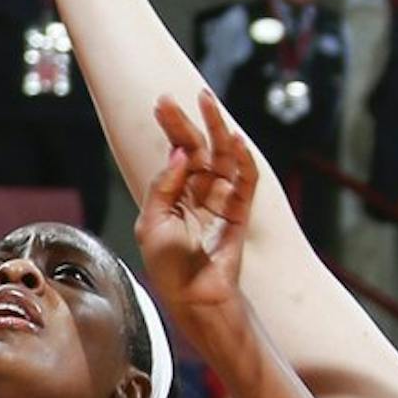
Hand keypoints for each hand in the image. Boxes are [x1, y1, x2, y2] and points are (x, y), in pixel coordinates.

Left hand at [135, 91, 256, 331]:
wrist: (195, 299)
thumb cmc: (169, 269)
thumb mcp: (152, 224)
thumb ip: (164, 186)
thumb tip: (179, 152)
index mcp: (172, 195)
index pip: (175, 154)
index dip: (170, 128)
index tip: (163, 103)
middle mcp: (197, 194)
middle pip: (198, 149)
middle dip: (190, 122)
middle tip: (184, 97)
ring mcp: (220, 202)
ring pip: (223, 158)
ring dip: (218, 130)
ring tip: (210, 104)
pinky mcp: (240, 213)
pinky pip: (245, 182)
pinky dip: (243, 161)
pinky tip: (237, 141)